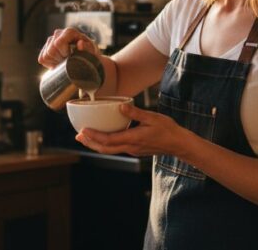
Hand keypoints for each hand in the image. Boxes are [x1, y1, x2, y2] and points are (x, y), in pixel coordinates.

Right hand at [38, 27, 97, 68]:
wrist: (86, 61)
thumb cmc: (90, 56)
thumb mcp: (92, 53)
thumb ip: (88, 48)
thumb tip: (80, 43)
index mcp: (70, 32)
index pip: (58, 42)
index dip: (63, 52)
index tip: (70, 56)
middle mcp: (58, 33)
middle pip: (51, 50)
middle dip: (60, 58)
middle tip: (69, 60)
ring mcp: (50, 41)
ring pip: (46, 55)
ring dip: (56, 61)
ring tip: (65, 61)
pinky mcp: (45, 49)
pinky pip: (42, 59)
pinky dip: (50, 64)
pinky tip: (59, 63)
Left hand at [76, 103, 190, 156]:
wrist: (179, 144)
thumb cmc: (168, 129)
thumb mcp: (152, 117)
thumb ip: (135, 113)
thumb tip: (120, 106)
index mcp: (133, 138)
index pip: (108, 140)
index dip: (94, 136)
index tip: (82, 130)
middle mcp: (130, 147)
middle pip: (105, 149)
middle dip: (90, 143)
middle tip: (78, 136)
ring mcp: (132, 150)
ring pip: (110, 150)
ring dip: (96, 144)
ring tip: (85, 138)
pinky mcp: (135, 150)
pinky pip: (116, 148)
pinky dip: (106, 144)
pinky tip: (103, 137)